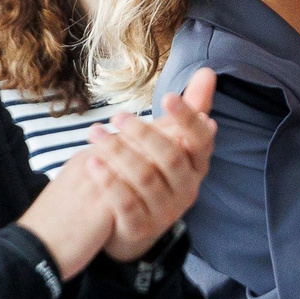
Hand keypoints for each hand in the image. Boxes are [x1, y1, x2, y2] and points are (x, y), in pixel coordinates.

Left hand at [87, 69, 216, 260]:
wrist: (136, 226)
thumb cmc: (157, 172)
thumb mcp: (174, 141)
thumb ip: (192, 107)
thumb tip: (208, 71)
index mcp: (197, 165)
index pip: (201, 139)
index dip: (186, 118)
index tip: (167, 97)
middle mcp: (187, 188)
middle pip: (170, 158)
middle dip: (142, 134)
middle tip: (118, 115)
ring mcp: (165, 211)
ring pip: (144, 178)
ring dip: (118, 152)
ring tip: (94, 134)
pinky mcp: (140, 227)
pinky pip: (126, 204)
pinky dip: (108, 183)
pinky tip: (91, 163)